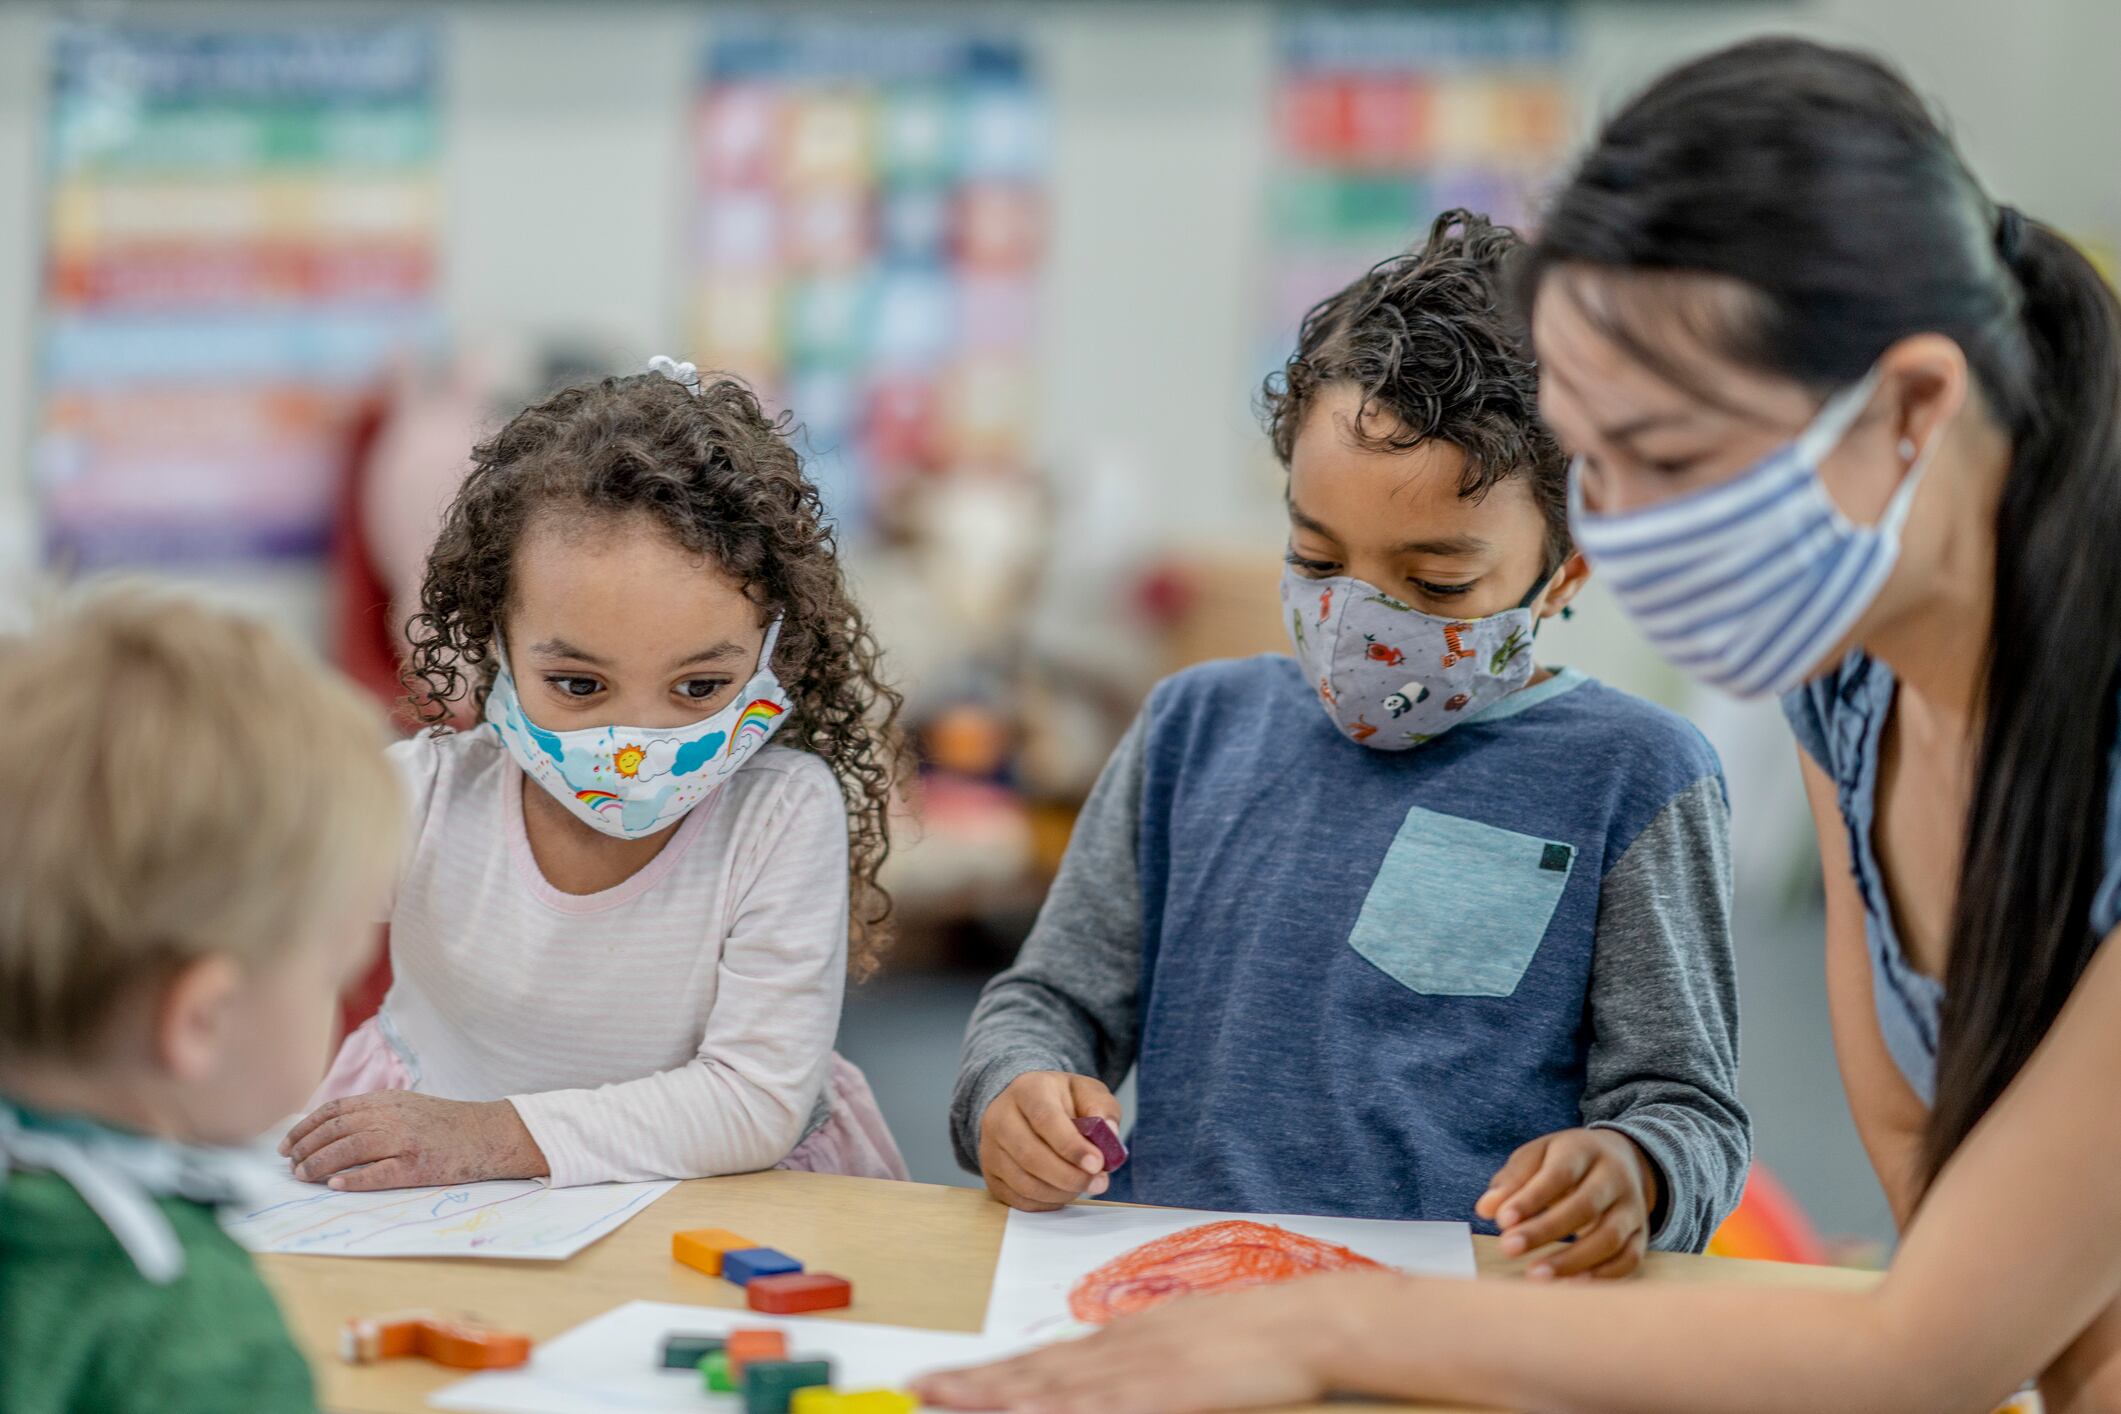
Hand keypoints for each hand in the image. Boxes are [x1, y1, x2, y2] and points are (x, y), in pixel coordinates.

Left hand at [279, 1091, 548, 1189]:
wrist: (488, 1134)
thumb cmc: (446, 1124)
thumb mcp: (408, 1106)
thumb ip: (375, 1113)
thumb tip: (331, 1130)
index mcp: (388, 1100)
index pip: (335, 1110)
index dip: (305, 1127)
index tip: (287, 1144)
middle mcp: (393, 1116)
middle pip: (337, 1128)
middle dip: (307, 1147)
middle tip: (291, 1165)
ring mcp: (405, 1141)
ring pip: (351, 1148)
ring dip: (321, 1163)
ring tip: (303, 1176)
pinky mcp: (418, 1165)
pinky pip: (380, 1173)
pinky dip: (355, 1179)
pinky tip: (336, 1185)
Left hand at [915, 1271, 1395, 1412]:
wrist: (1306, 1321)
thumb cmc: (1255, 1337)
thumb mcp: (1186, 1345)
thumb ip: (1142, 1363)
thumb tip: (1101, 1381)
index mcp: (1124, 1338)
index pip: (1042, 1361)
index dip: (987, 1374)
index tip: (941, 1380)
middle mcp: (1119, 1348)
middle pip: (1032, 1372)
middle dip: (971, 1386)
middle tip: (916, 1390)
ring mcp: (1140, 1368)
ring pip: (1052, 1388)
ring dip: (995, 1398)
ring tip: (944, 1399)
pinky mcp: (1166, 1390)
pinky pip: (1101, 1407)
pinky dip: (1060, 1412)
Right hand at [978, 1072, 1121, 1211]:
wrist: (1026, 1107)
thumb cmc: (1062, 1101)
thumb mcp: (1087, 1092)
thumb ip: (1102, 1108)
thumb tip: (1108, 1133)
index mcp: (1027, 1089)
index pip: (1045, 1119)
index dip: (1071, 1146)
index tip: (1097, 1163)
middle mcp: (1000, 1117)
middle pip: (1031, 1155)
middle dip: (1070, 1176)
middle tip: (1099, 1182)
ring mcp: (990, 1147)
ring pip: (1024, 1182)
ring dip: (1060, 1192)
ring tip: (1084, 1185)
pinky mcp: (990, 1174)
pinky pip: (1018, 1199)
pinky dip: (1046, 1202)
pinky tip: (1063, 1191)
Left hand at [1476, 1127, 1657, 1279]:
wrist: (1622, 1159)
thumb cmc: (1566, 1161)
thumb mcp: (1537, 1157)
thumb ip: (1512, 1181)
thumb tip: (1486, 1209)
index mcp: (1584, 1150)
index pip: (1558, 1174)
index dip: (1531, 1199)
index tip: (1502, 1221)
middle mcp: (1614, 1177)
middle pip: (1585, 1206)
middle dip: (1545, 1230)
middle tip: (1508, 1249)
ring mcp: (1632, 1207)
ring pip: (1609, 1237)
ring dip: (1572, 1260)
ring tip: (1535, 1275)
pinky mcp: (1641, 1234)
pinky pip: (1628, 1259)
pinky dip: (1601, 1276)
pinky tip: (1569, 1285)